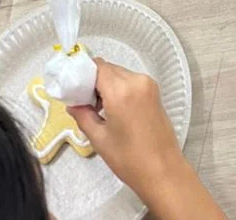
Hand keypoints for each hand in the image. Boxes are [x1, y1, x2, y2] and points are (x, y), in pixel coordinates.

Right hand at [69, 58, 184, 201]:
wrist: (162, 169)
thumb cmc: (129, 158)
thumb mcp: (100, 139)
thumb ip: (83, 116)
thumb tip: (73, 104)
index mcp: (121, 91)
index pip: (98, 66)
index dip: (83, 73)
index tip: (73, 87)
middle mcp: (137, 81)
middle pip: (109, 69)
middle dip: (93, 81)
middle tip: (83, 102)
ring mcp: (149, 84)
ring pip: (120, 74)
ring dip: (107, 84)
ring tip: (98, 109)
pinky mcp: (155, 91)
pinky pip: (131, 81)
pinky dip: (119, 88)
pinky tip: (114, 109)